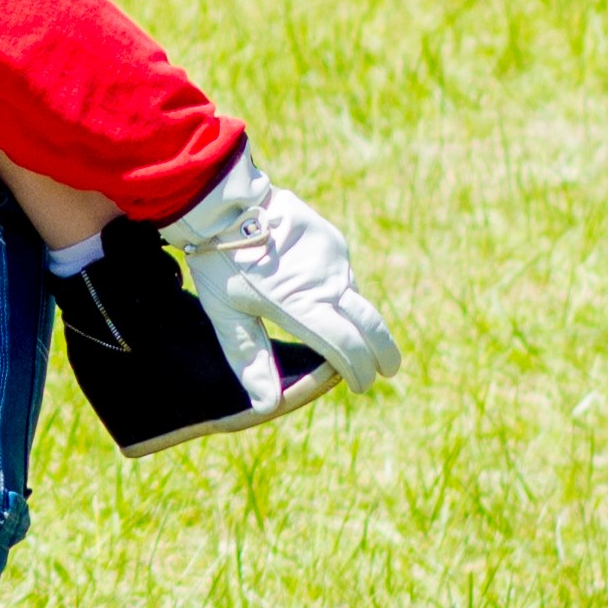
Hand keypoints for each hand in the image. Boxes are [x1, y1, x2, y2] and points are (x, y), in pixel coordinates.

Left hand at [162, 150, 401, 387]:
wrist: (225, 202)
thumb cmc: (219, 262)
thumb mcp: (225, 314)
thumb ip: (249, 358)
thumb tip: (267, 405)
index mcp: (300, 303)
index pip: (344, 346)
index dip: (358, 370)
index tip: (362, 385)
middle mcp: (326, 281)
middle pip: (370, 323)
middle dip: (383, 351)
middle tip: (388, 370)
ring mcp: (333, 258)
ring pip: (354, 296)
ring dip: (354, 317)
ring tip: (344, 333)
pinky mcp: (333, 240)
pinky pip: (342, 272)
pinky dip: (337, 289)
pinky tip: (318, 291)